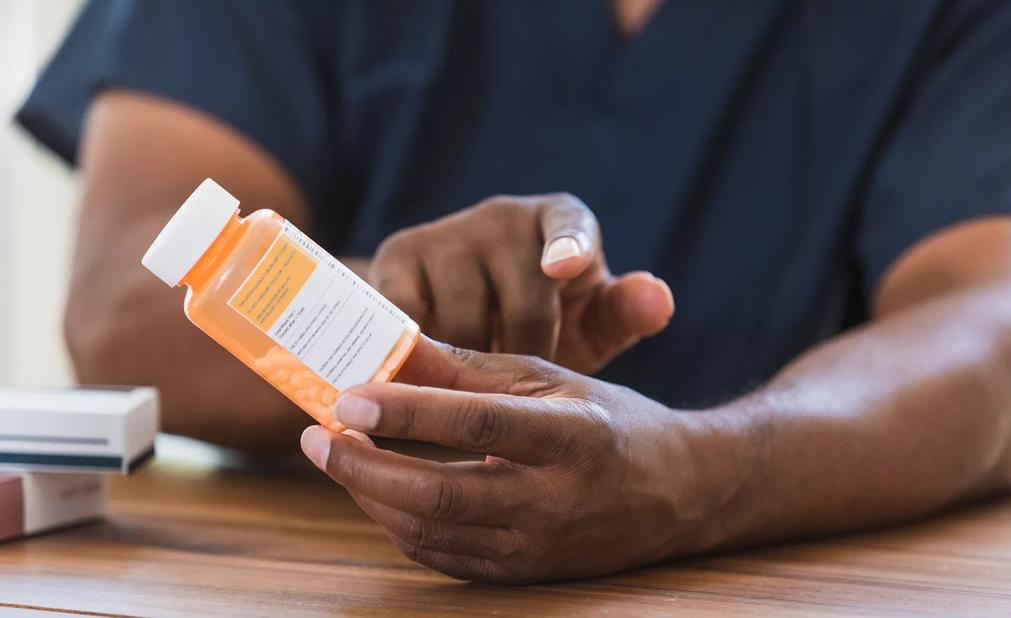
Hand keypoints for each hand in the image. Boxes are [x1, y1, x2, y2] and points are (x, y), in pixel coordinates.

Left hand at [299, 338, 725, 582]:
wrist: (679, 492)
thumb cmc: (610, 422)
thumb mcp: (550, 380)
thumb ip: (469, 369)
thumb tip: (392, 348)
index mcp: (571, 436)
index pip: (477, 425)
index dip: (407, 412)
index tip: (346, 397)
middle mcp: (556, 500)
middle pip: (439, 494)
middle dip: (363, 468)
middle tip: (317, 436)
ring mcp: (538, 547)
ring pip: (430, 532)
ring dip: (371, 495)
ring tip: (339, 455)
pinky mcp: (523, 574)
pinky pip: (442, 556)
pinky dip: (400, 522)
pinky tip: (380, 489)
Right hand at [367, 194, 674, 373]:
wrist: (456, 313)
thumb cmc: (545, 319)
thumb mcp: (588, 322)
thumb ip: (623, 314)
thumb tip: (660, 299)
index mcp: (562, 220)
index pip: (571, 229)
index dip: (568, 248)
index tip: (564, 269)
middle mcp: (504, 215)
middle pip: (523, 309)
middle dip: (526, 359)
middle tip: (520, 384)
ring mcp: (448, 232)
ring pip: (466, 326)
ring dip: (473, 366)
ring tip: (478, 377)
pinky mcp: (397, 256)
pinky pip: (413, 324)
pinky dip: (422, 357)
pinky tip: (430, 372)